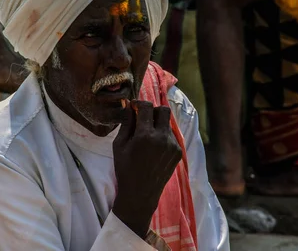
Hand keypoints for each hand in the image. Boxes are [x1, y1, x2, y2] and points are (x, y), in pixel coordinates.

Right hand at [112, 100, 181, 237]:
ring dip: (157, 124)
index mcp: (145, 135)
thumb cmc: (124, 169)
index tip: (134, 106)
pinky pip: (171, 136)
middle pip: (164, 110)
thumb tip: (129, 105)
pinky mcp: (178, 153)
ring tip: (147, 137)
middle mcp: (162, 138)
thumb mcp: (119, 145)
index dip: (139, 103)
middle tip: (143, 118)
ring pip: (168, 124)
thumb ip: (126, 123)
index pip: (147, 107)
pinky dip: (162, 136)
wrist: (140, 194)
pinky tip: (154, 148)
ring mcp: (173, 146)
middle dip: (152, 111)